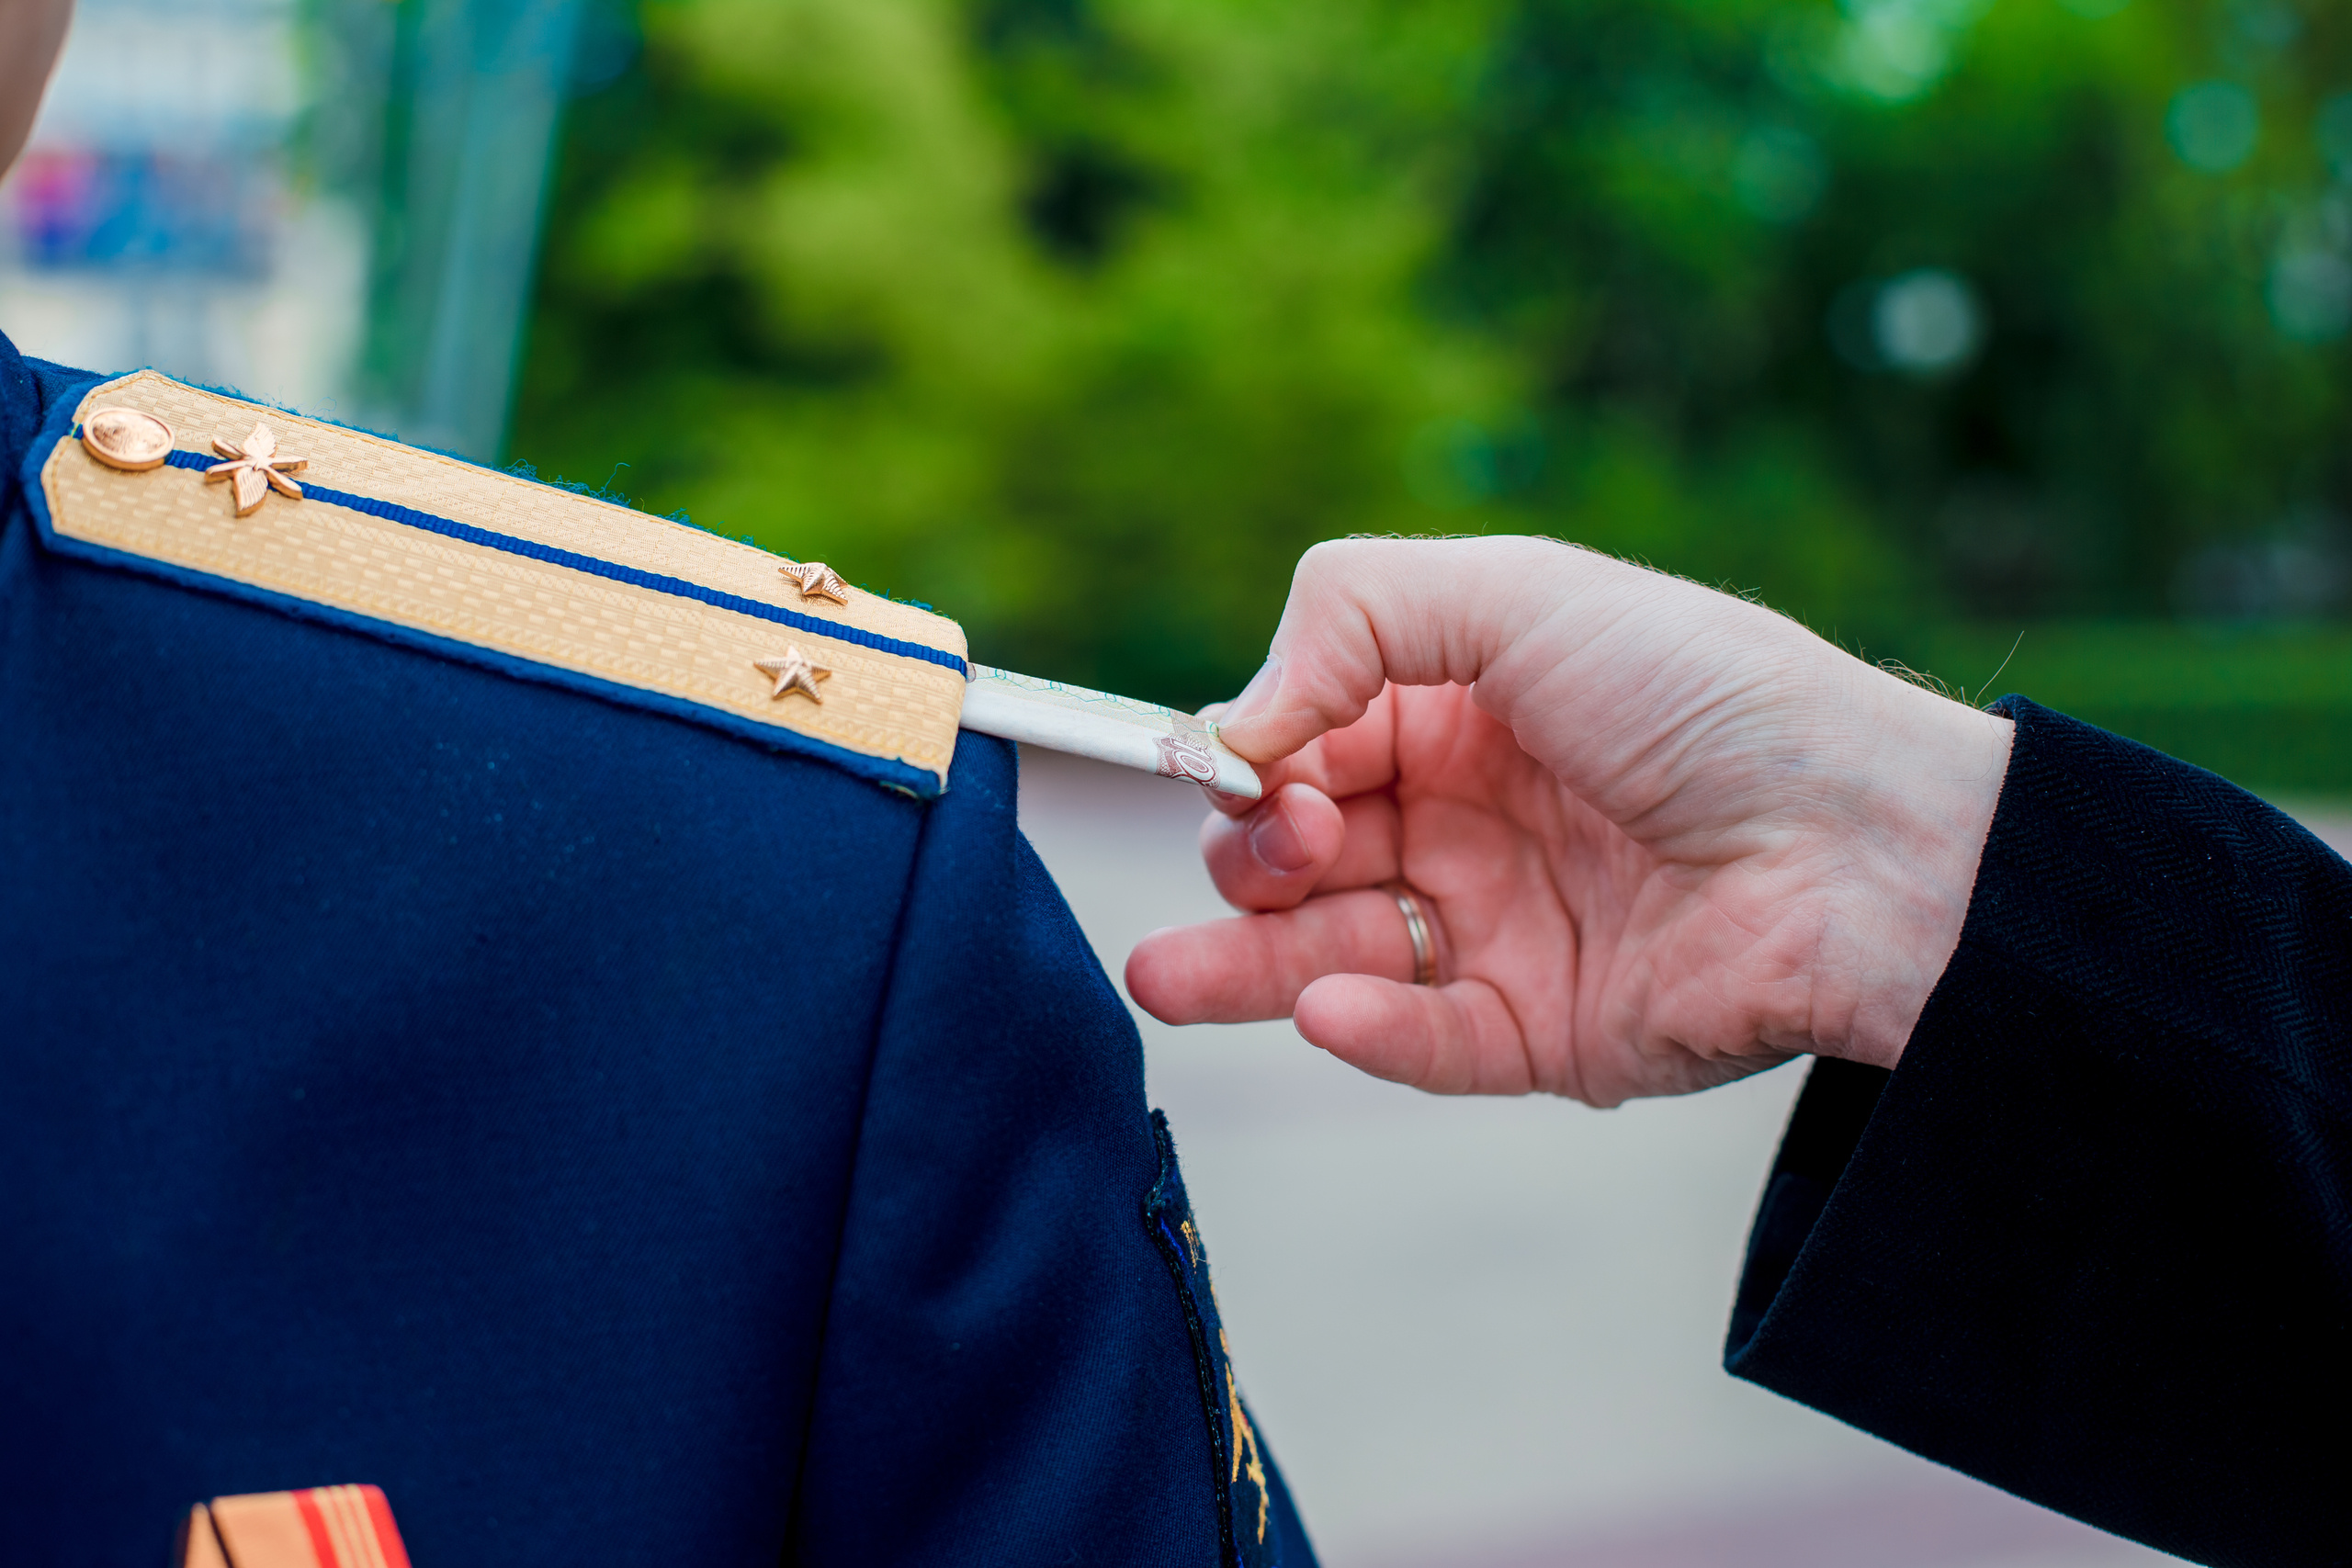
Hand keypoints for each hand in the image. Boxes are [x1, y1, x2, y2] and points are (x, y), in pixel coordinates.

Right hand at [1123, 537, 2011, 1105]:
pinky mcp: (1545, 1032)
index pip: (1310, 740)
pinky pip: (1430, 1039)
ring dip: (1246, 967)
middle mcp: (1474, 819)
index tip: (1228, 764)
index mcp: (1464, 710)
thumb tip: (1230, 725)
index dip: (1257, 754)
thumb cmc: (1702, 694)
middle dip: (1252, 852)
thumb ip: (1351, 617)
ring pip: (1338, 957)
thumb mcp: (1518, 592)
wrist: (1860, 841)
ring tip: (1161, 978)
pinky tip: (1323, 1004)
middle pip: (1304, 853)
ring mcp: (1505, 929)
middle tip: (1275, 842)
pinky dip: (1367, 1029)